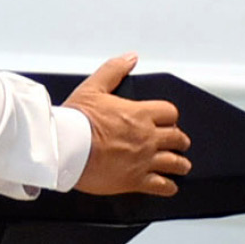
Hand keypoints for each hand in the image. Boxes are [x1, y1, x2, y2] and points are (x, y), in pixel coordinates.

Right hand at [61, 53, 191, 195]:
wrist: (65, 147)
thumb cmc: (76, 119)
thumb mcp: (92, 88)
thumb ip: (113, 70)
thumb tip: (130, 57)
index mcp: (139, 114)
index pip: (170, 113)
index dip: (169, 116)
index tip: (165, 120)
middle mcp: (147, 137)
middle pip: (178, 138)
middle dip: (178, 140)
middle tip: (174, 142)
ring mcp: (144, 160)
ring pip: (176, 163)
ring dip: (179, 163)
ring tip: (178, 164)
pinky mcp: (136, 180)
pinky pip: (164, 186)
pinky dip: (168, 186)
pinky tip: (167, 184)